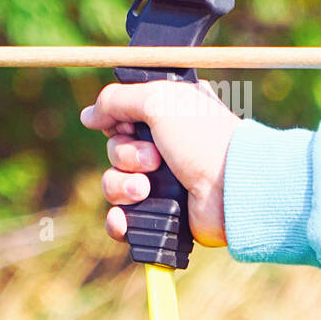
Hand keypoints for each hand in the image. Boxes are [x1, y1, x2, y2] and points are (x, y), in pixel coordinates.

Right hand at [80, 79, 238, 247]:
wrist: (231, 188)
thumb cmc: (203, 137)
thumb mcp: (160, 99)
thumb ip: (117, 100)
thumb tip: (88, 115)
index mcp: (167, 115)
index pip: (122, 117)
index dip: (118, 122)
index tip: (128, 125)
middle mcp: (165, 147)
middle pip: (115, 150)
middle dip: (124, 156)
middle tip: (154, 158)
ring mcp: (163, 181)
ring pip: (113, 184)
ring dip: (122, 186)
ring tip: (146, 189)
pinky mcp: (162, 213)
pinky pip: (122, 218)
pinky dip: (119, 220)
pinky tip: (125, 218)